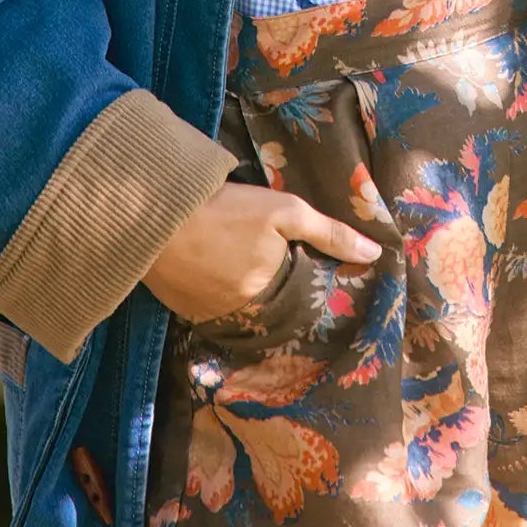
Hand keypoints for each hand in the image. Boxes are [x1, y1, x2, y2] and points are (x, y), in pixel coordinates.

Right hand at [141, 180, 381, 323]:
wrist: (153, 213)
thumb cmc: (224, 209)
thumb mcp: (283, 211)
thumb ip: (329, 233)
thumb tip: (374, 253)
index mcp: (268, 295)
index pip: (300, 301)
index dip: (306, 283)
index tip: (307, 267)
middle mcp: (241, 317)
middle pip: (270, 309)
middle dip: (277, 291)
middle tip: (269, 263)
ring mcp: (207, 317)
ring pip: (242, 312)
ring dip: (248, 296)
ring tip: (244, 267)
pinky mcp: (182, 310)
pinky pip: (212, 310)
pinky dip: (220, 295)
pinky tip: (219, 272)